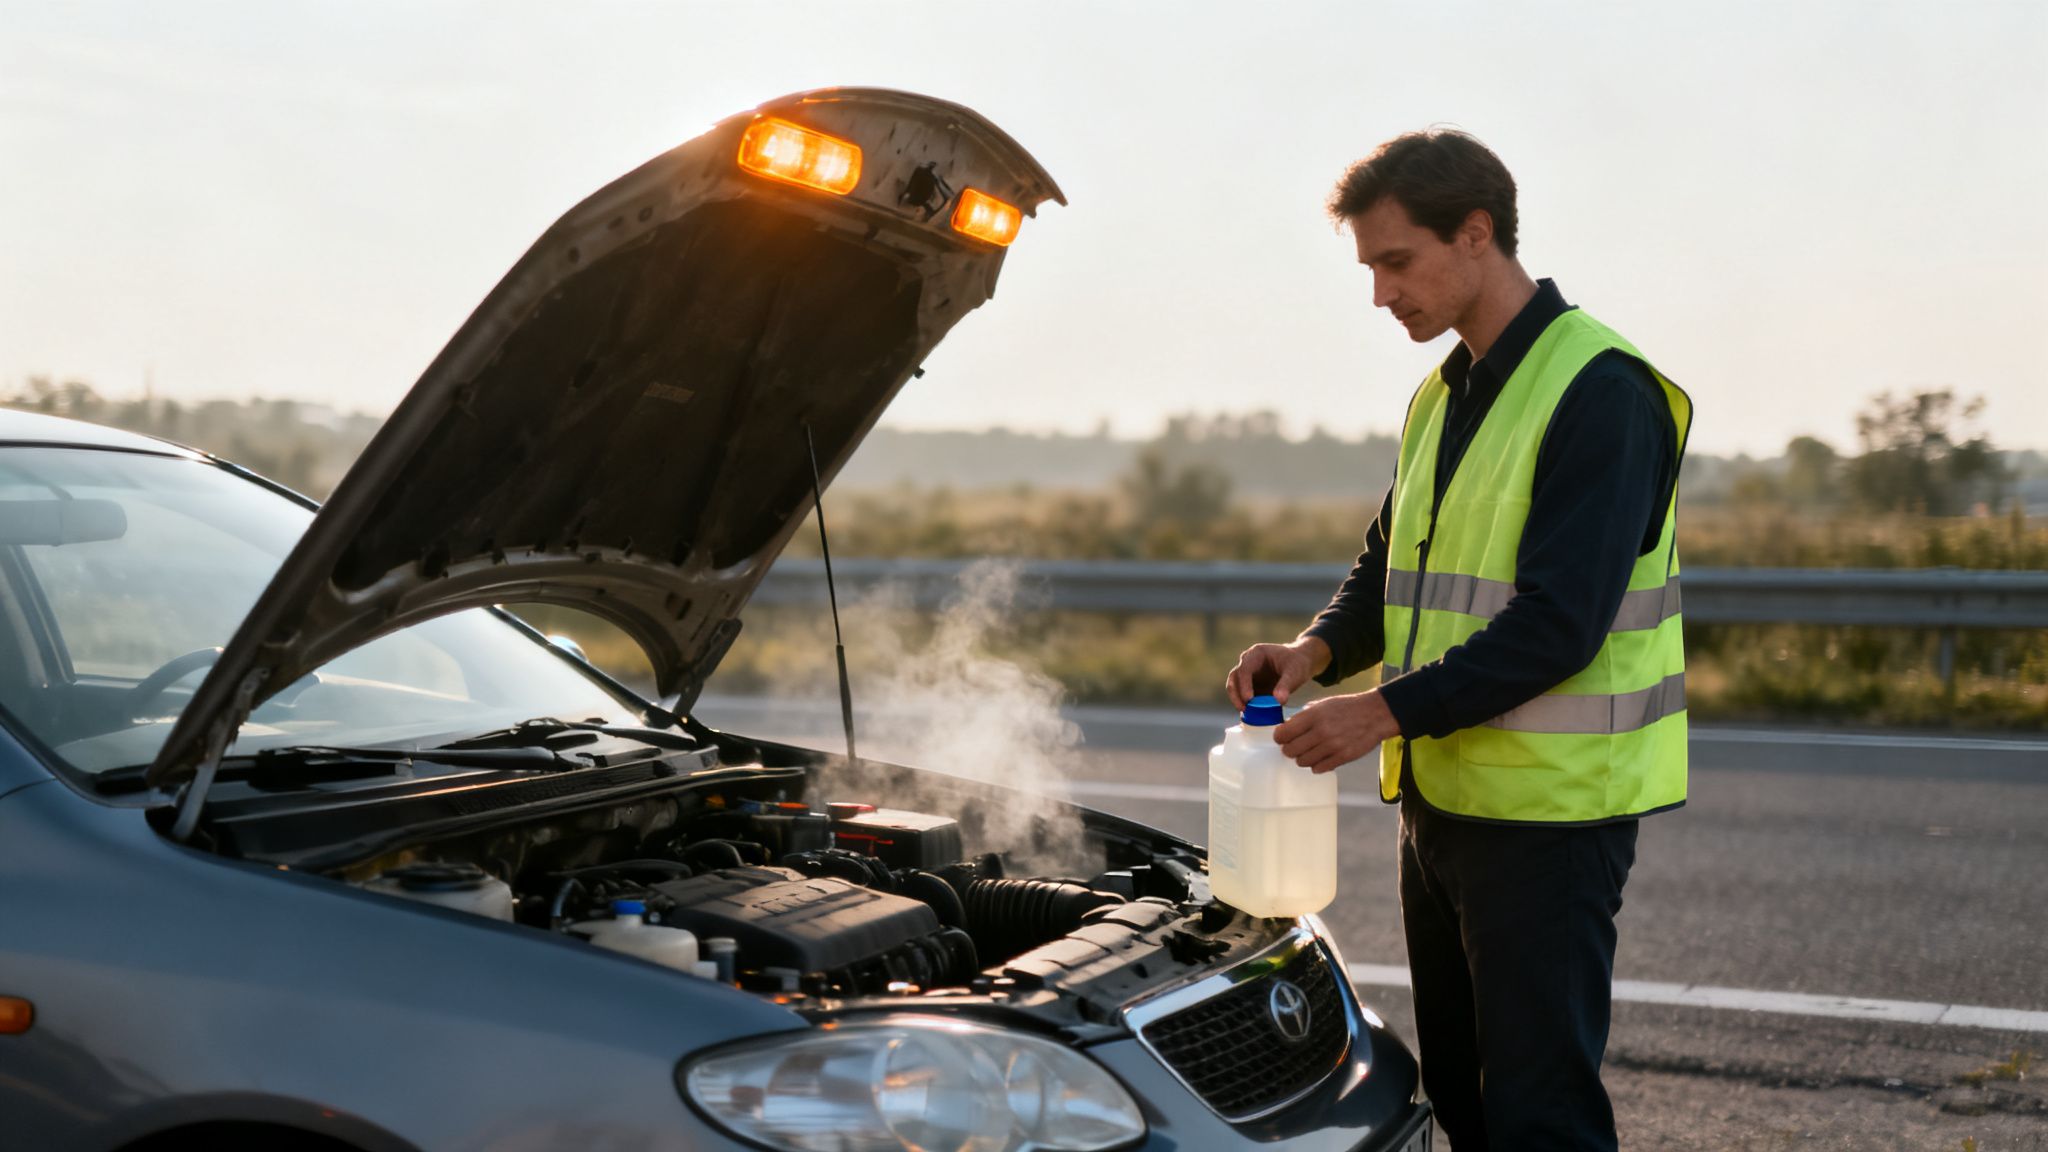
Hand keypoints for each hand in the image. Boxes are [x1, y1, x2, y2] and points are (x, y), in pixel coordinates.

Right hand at [1226, 637, 1329, 708]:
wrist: (1299, 663)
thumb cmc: (1297, 663)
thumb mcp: (1294, 672)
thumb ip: (1286, 685)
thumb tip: (1278, 701)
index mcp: (1256, 654)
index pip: (1245, 669)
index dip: (1244, 684)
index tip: (1249, 699)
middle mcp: (1248, 663)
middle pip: (1234, 678)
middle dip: (1235, 694)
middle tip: (1243, 709)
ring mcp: (1248, 675)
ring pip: (1234, 687)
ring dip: (1237, 701)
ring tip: (1246, 714)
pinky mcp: (1251, 686)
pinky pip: (1243, 696)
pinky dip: (1246, 705)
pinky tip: (1252, 716)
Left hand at [1274, 690, 1400, 773]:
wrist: (1375, 715)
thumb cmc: (1348, 708)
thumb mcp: (1323, 704)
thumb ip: (1304, 715)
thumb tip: (1287, 727)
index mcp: (1313, 715)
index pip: (1284, 733)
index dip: (1280, 737)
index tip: (1282, 738)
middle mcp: (1321, 731)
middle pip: (1290, 750)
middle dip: (1289, 749)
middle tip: (1294, 746)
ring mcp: (1332, 746)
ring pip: (1302, 762)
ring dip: (1303, 758)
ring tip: (1310, 751)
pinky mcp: (1342, 758)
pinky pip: (1319, 768)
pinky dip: (1317, 765)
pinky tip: (1321, 757)